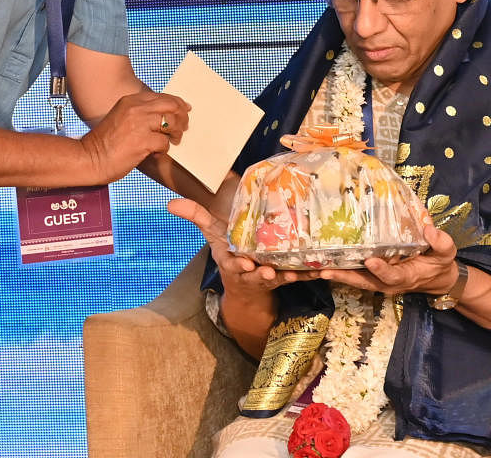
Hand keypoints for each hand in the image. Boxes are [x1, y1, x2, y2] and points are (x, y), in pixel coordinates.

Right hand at [79, 91, 189, 183]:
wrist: (90, 158)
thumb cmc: (105, 143)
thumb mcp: (121, 118)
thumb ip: (140, 113)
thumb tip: (165, 115)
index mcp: (130, 101)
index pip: (163, 96)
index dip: (177, 103)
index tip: (185, 109)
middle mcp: (136, 109)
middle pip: (171, 105)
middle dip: (182, 116)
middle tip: (183, 127)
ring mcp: (139, 124)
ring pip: (172, 122)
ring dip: (176, 133)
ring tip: (173, 140)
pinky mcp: (142, 142)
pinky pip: (165, 142)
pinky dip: (164, 148)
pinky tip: (157, 152)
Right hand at [168, 197, 317, 293]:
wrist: (245, 287)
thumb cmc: (230, 253)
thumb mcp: (212, 234)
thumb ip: (196, 216)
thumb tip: (170, 203)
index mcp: (231, 260)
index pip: (232, 263)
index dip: (238, 264)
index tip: (244, 263)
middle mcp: (249, 271)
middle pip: (255, 274)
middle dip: (261, 274)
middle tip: (267, 273)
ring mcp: (267, 276)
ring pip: (277, 277)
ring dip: (285, 276)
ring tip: (293, 274)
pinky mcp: (284, 277)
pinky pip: (297, 277)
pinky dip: (308, 274)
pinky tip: (320, 271)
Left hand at [319, 222, 458, 295]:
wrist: (435, 278)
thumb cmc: (439, 264)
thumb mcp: (446, 253)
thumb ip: (440, 242)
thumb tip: (429, 229)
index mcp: (405, 277)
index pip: (391, 275)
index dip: (381, 270)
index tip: (371, 261)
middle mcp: (387, 282)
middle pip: (363, 282)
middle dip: (343, 276)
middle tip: (324, 270)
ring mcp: (377, 281)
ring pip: (353, 279)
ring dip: (334, 274)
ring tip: (313, 267)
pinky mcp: (370, 276)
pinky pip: (352, 274)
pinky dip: (336, 269)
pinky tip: (319, 261)